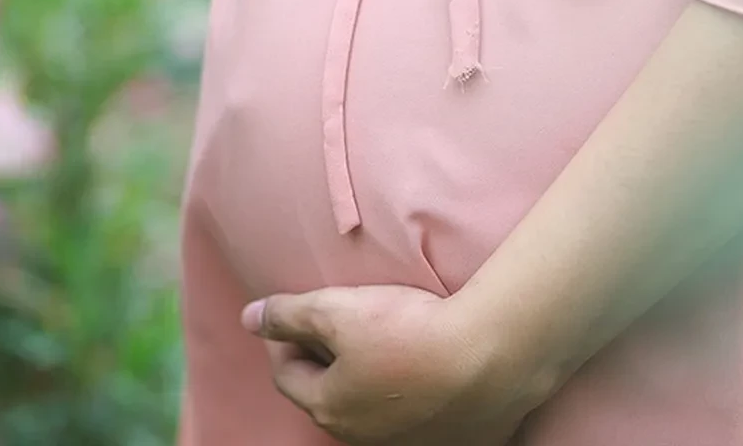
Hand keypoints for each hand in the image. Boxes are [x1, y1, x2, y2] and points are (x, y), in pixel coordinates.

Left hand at [242, 285, 546, 444]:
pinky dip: (417, 390)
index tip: (295, 315)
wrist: (492, 356)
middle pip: (331, 395)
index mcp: (329, 407)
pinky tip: (432, 363)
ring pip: (377, 407)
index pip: (288, 374)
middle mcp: (364, 435)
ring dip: (373, 378)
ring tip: (388, 341)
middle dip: (328, 361)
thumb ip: (288, 314)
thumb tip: (250, 318)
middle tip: (341, 324)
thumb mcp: (337, 310)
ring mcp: (410, 441)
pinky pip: (422, 412)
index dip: (285, 340)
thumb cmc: (409, 332)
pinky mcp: (453, 436)